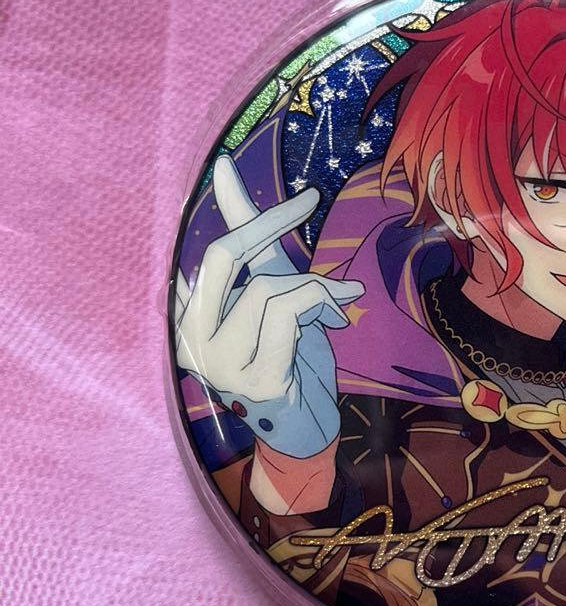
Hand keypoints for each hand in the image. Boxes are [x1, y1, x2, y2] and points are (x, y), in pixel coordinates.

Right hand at [174, 155, 363, 457]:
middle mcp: (190, 341)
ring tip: (337, 302)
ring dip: (315, 287)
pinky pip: (289, 314)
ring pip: (267, 288)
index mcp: (188, 318)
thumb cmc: (289, 361)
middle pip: (223, 257)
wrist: (305, 431)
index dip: (248, 212)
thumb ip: (259, 250)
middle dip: (270, 223)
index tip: (289, 189)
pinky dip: (322, 304)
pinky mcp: (256, 380)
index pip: (212, 252)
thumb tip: (225, 175)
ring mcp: (219, 365)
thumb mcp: (274, 299)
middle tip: (308, 203)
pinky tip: (337, 318)